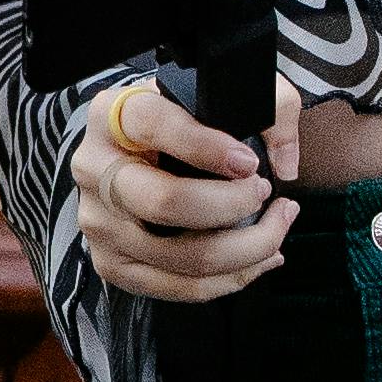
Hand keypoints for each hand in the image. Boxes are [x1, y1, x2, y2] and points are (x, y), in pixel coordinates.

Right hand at [68, 73, 305, 305]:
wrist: (130, 153)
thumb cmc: (179, 122)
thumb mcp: (215, 94)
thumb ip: (266, 107)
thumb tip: (286, 163)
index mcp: (113, 115)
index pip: (154, 126)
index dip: (207, 146)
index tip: (249, 162)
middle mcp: (96, 170)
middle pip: (166, 203)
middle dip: (233, 205)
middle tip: (263, 191)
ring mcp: (101, 223)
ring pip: (184, 256)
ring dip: (248, 247)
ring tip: (277, 224)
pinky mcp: (113, 264)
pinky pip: (180, 287)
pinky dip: (231, 279)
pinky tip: (260, 258)